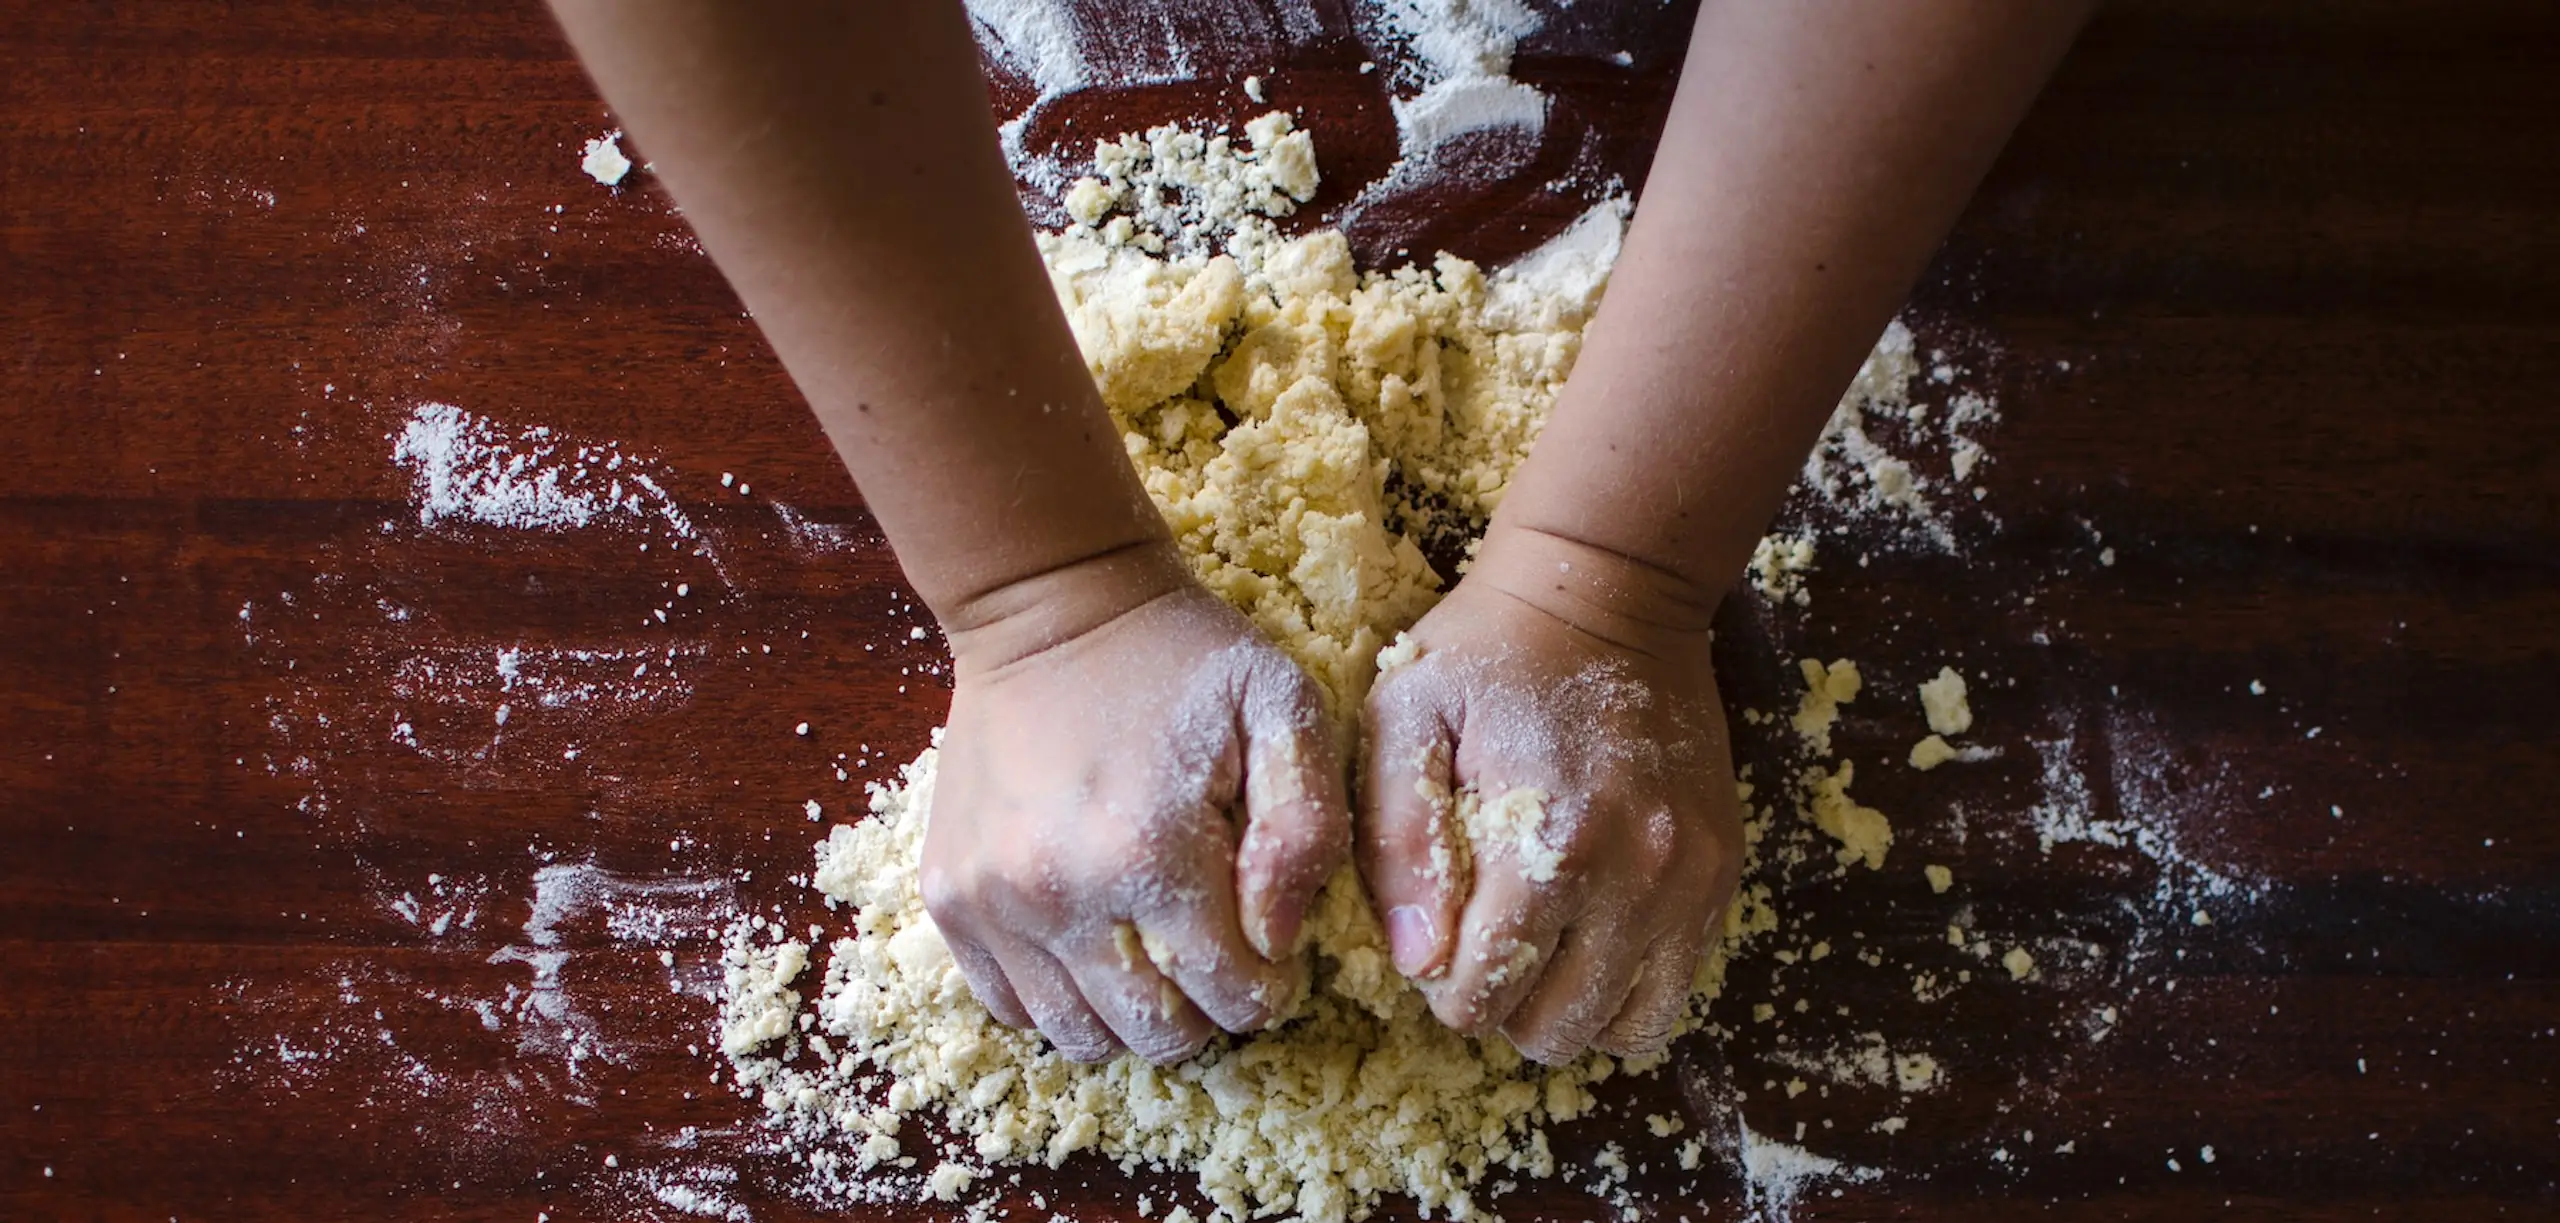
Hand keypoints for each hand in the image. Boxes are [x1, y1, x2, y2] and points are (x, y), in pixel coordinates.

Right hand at [920, 545, 1348, 1063]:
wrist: (1051, 604)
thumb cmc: (1182, 659)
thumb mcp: (1283, 711)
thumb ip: (1306, 829)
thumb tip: (1276, 939)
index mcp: (1149, 851)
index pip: (1231, 995)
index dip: (1268, 986)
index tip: (1271, 948)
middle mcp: (1057, 892)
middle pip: (1155, 1034)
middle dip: (1205, 1013)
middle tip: (1217, 956)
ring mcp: (991, 901)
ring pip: (1078, 1036)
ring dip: (1132, 1017)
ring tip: (1157, 956)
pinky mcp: (950, 897)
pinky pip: (1009, 1005)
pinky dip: (1060, 999)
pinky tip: (1094, 946)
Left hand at [1358, 527, 1743, 1063]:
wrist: (1611, 588)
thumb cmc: (1489, 651)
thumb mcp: (1407, 718)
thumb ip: (1399, 842)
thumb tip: (1417, 958)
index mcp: (1550, 842)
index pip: (1484, 994)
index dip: (1442, 985)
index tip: (1435, 937)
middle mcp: (1636, 875)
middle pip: (1556, 1027)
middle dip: (1503, 1005)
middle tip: (1481, 943)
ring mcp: (1689, 879)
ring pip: (1628, 1026)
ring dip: (1569, 1008)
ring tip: (1537, 948)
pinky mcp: (1720, 871)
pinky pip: (1676, 987)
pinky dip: (1625, 986)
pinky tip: (1586, 934)